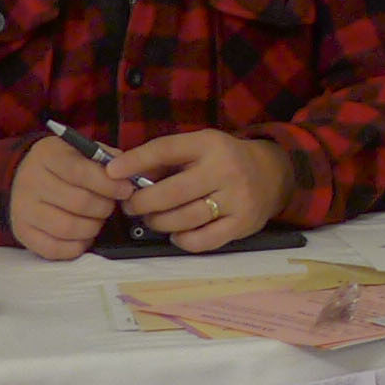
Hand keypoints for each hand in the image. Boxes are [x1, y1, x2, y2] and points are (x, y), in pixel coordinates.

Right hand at [7, 134, 124, 260]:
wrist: (24, 175)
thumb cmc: (61, 164)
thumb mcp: (80, 150)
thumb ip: (105, 158)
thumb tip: (127, 177)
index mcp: (47, 155)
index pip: (81, 172)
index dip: (109, 184)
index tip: (126, 189)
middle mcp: (30, 182)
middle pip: (78, 202)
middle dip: (104, 207)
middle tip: (110, 205)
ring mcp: (23, 209)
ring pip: (68, 228)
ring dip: (93, 227)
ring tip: (97, 220)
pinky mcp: (22, 232)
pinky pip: (53, 249)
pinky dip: (76, 246)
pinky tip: (84, 236)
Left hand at [116, 131, 297, 252]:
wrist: (273, 174)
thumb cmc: (224, 160)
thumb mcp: (200, 147)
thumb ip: (167, 160)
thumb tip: (123, 175)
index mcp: (209, 144)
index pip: (166, 150)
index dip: (135, 161)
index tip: (111, 172)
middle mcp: (225, 169)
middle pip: (171, 192)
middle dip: (142, 203)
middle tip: (130, 206)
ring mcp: (236, 199)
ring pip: (184, 219)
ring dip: (159, 223)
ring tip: (151, 220)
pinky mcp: (242, 224)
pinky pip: (203, 240)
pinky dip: (182, 240)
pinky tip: (176, 234)